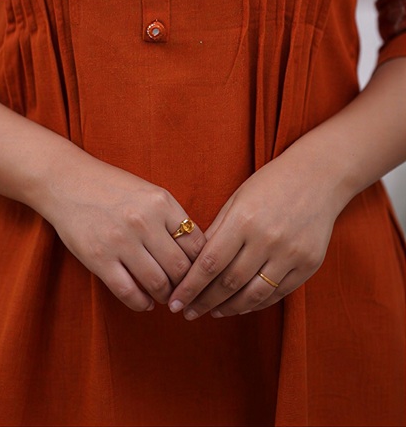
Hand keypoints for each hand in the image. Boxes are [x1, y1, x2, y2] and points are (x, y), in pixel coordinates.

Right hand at [41, 156, 205, 311]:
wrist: (66, 181)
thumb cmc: (111, 188)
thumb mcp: (148, 192)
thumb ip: (171, 219)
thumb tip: (195, 256)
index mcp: (161, 202)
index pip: (196, 244)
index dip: (201, 264)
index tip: (197, 273)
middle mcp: (143, 221)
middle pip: (180, 268)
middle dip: (185, 285)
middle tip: (184, 291)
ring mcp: (121, 241)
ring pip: (158, 284)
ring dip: (165, 296)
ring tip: (164, 296)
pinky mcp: (99, 258)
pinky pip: (129, 293)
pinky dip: (142, 304)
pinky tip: (145, 303)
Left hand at [167, 149, 343, 319]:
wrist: (317, 177)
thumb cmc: (269, 184)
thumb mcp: (237, 199)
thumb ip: (217, 231)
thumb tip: (194, 265)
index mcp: (244, 220)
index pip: (209, 263)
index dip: (190, 287)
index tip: (174, 302)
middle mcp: (267, 240)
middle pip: (229, 283)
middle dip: (204, 302)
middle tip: (186, 312)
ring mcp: (290, 254)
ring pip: (253, 294)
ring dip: (228, 309)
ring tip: (211, 312)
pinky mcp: (308, 265)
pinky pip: (277, 293)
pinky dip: (255, 303)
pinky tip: (240, 305)